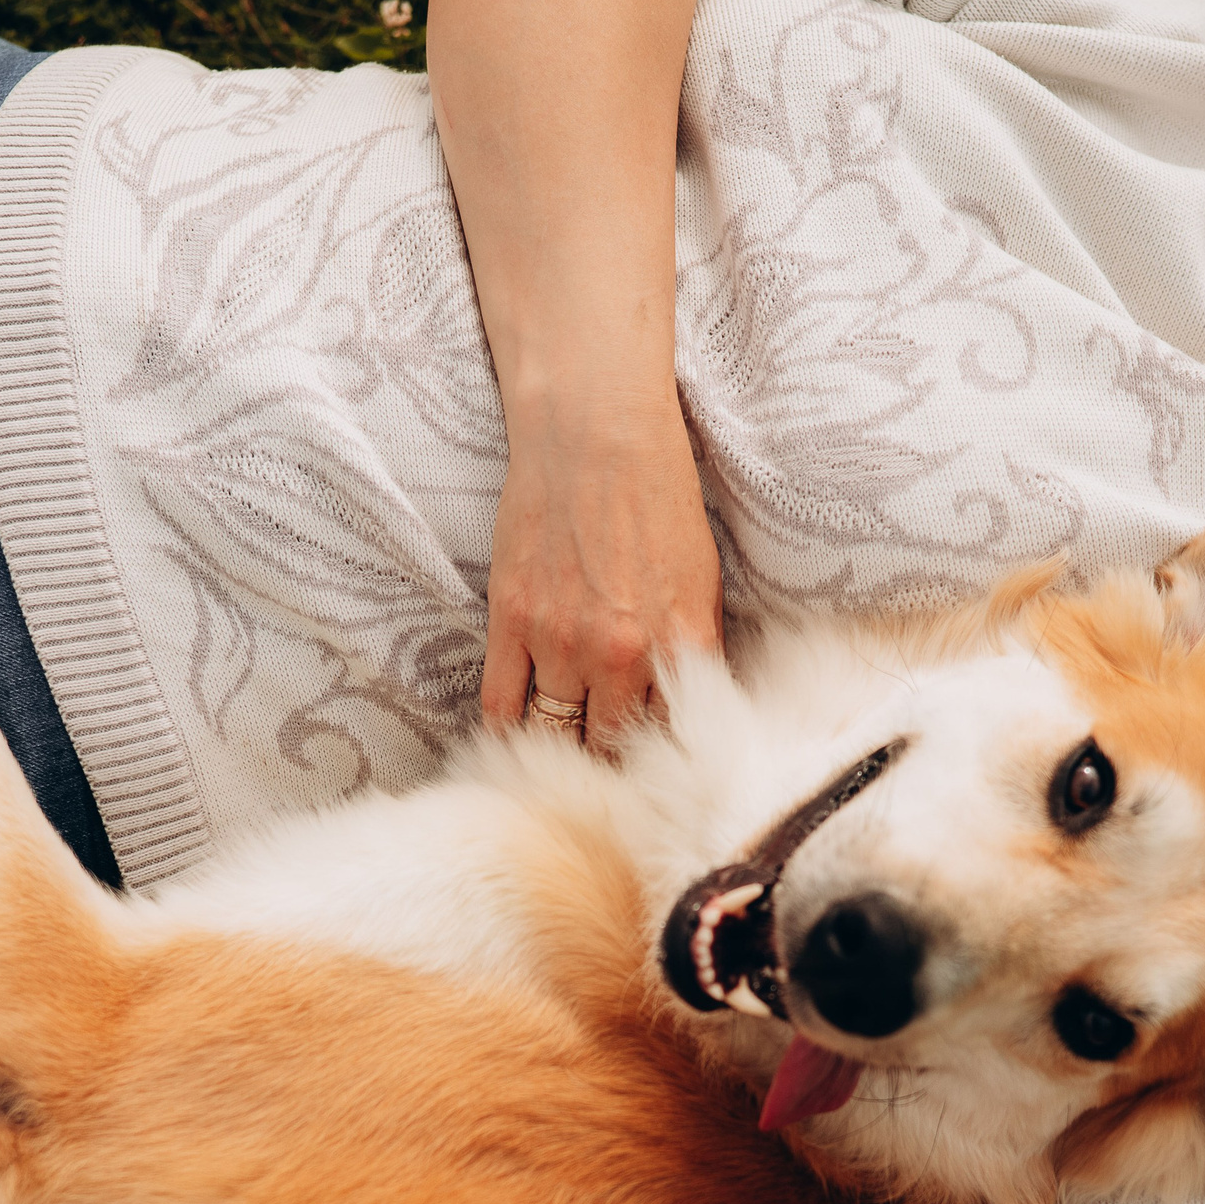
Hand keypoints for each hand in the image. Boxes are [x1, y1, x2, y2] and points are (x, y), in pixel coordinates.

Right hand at [477, 395, 721, 742]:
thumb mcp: (702, 577)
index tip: (651, 769)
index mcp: (680, 642)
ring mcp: (560, 642)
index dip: (659, 758)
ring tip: (563, 751)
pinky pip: (503, 706)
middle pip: (610, 746)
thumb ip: (694, 646)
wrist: (595, 433)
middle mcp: (622, 654)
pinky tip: (518, 734)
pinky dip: (509, 731)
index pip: (671, 736)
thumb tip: (690, 701)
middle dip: (608, 761)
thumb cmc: (657, 495)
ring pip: (556, 734)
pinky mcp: (511, 622)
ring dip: (560, 747)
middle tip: (603, 769)